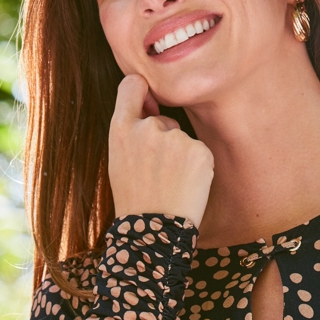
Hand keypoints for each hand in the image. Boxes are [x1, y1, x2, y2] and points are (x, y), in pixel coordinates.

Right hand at [109, 74, 214, 228]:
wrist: (153, 233)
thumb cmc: (135, 201)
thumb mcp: (119, 161)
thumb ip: (131, 131)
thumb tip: (152, 104)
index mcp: (121, 129)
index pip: (132, 86)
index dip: (142, 91)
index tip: (148, 101)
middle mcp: (147, 128)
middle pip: (162, 120)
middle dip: (164, 141)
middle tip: (158, 176)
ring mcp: (174, 138)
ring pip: (182, 139)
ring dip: (181, 157)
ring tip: (171, 185)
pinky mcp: (198, 151)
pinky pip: (200, 152)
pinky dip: (197, 168)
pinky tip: (186, 187)